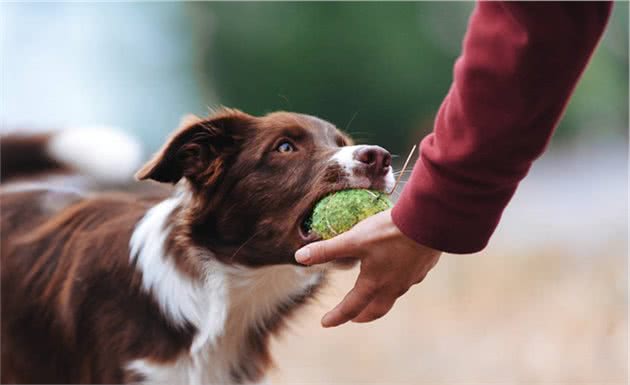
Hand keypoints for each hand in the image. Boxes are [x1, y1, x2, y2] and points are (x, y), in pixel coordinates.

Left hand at [295, 209, 440, 326]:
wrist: (429, 222)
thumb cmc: (389, 232)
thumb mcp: (353, 239)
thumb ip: (327, 250)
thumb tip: (299, 256)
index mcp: (374, 284)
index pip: (351, 307)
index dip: (336, 316)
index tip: (325, 323)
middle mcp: (393, 287)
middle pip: (376, 310)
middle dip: (362, 315)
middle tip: (354, 317)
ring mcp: (411, 279)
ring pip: (393, 296)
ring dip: (380, 299)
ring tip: (374, 294)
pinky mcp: (423, 267)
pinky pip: (407, 281)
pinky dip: (397, 282)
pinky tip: (397, 271)